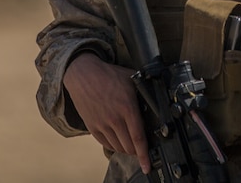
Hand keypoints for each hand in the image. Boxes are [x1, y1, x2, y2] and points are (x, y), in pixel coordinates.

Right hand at [63, 53, 150, 173]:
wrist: (84, 74)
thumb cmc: (109, 75)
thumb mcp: (132, 79)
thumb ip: (144, 92)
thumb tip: (156, 102)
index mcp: (127, 108)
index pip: (138, 138)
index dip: (145, 155)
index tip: (148, 166)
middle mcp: (114, 119)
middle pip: (129, 147)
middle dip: (137, 150)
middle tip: (142, 147)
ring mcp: (102, 124)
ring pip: (118, 147)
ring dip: (126, 148)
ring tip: (131, 142)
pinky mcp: (92, 127)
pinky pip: (106, 144)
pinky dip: (114, 145)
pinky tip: (118, 139)